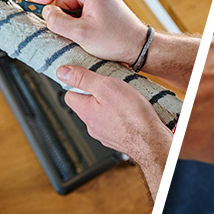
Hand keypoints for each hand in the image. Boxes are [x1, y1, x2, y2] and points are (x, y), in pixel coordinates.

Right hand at [31, 0, 146, 63]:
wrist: (139, 48)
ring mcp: (101, 0)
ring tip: (73, 35)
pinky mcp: (103, 10)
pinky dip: (77, 22)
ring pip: (73, 5)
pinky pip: (82, 11)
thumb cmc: (117, 40)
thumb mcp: (81, 33)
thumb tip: (46, 14)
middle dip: (58, 11)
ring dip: (68, 19)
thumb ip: (59, 22)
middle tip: (56, 28)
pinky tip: (80, 35)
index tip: (38, 7)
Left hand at [57, 64, 171, 199]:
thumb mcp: (105, 87)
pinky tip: (131, 112)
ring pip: (101, 114)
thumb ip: (82, 79)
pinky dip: (120, 116)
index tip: (89, 77)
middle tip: (111, 86)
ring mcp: (105, 134)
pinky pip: (115, 123)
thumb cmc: (132, 115)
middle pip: (86, 104)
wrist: (151, 141)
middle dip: (96, 94)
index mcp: (85, 112)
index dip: (78, 83)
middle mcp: (92, 126)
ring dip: (109, 105)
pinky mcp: (118, 139)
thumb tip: (62, 72)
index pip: (69, 95)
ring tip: (124, 98)